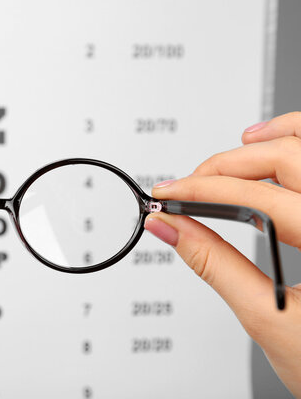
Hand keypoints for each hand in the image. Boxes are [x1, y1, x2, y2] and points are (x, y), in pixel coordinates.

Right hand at [144, 112, 300, 396]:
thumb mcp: (267, 318)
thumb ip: (213, 265)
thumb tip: (171, 229)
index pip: (259, 198)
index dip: (203, 191)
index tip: (169, 196)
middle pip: (288, 159)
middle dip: (227, 165)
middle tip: (187, 182)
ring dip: (274, 138)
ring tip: (237, 144)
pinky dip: (297, 147)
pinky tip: (278, 150)